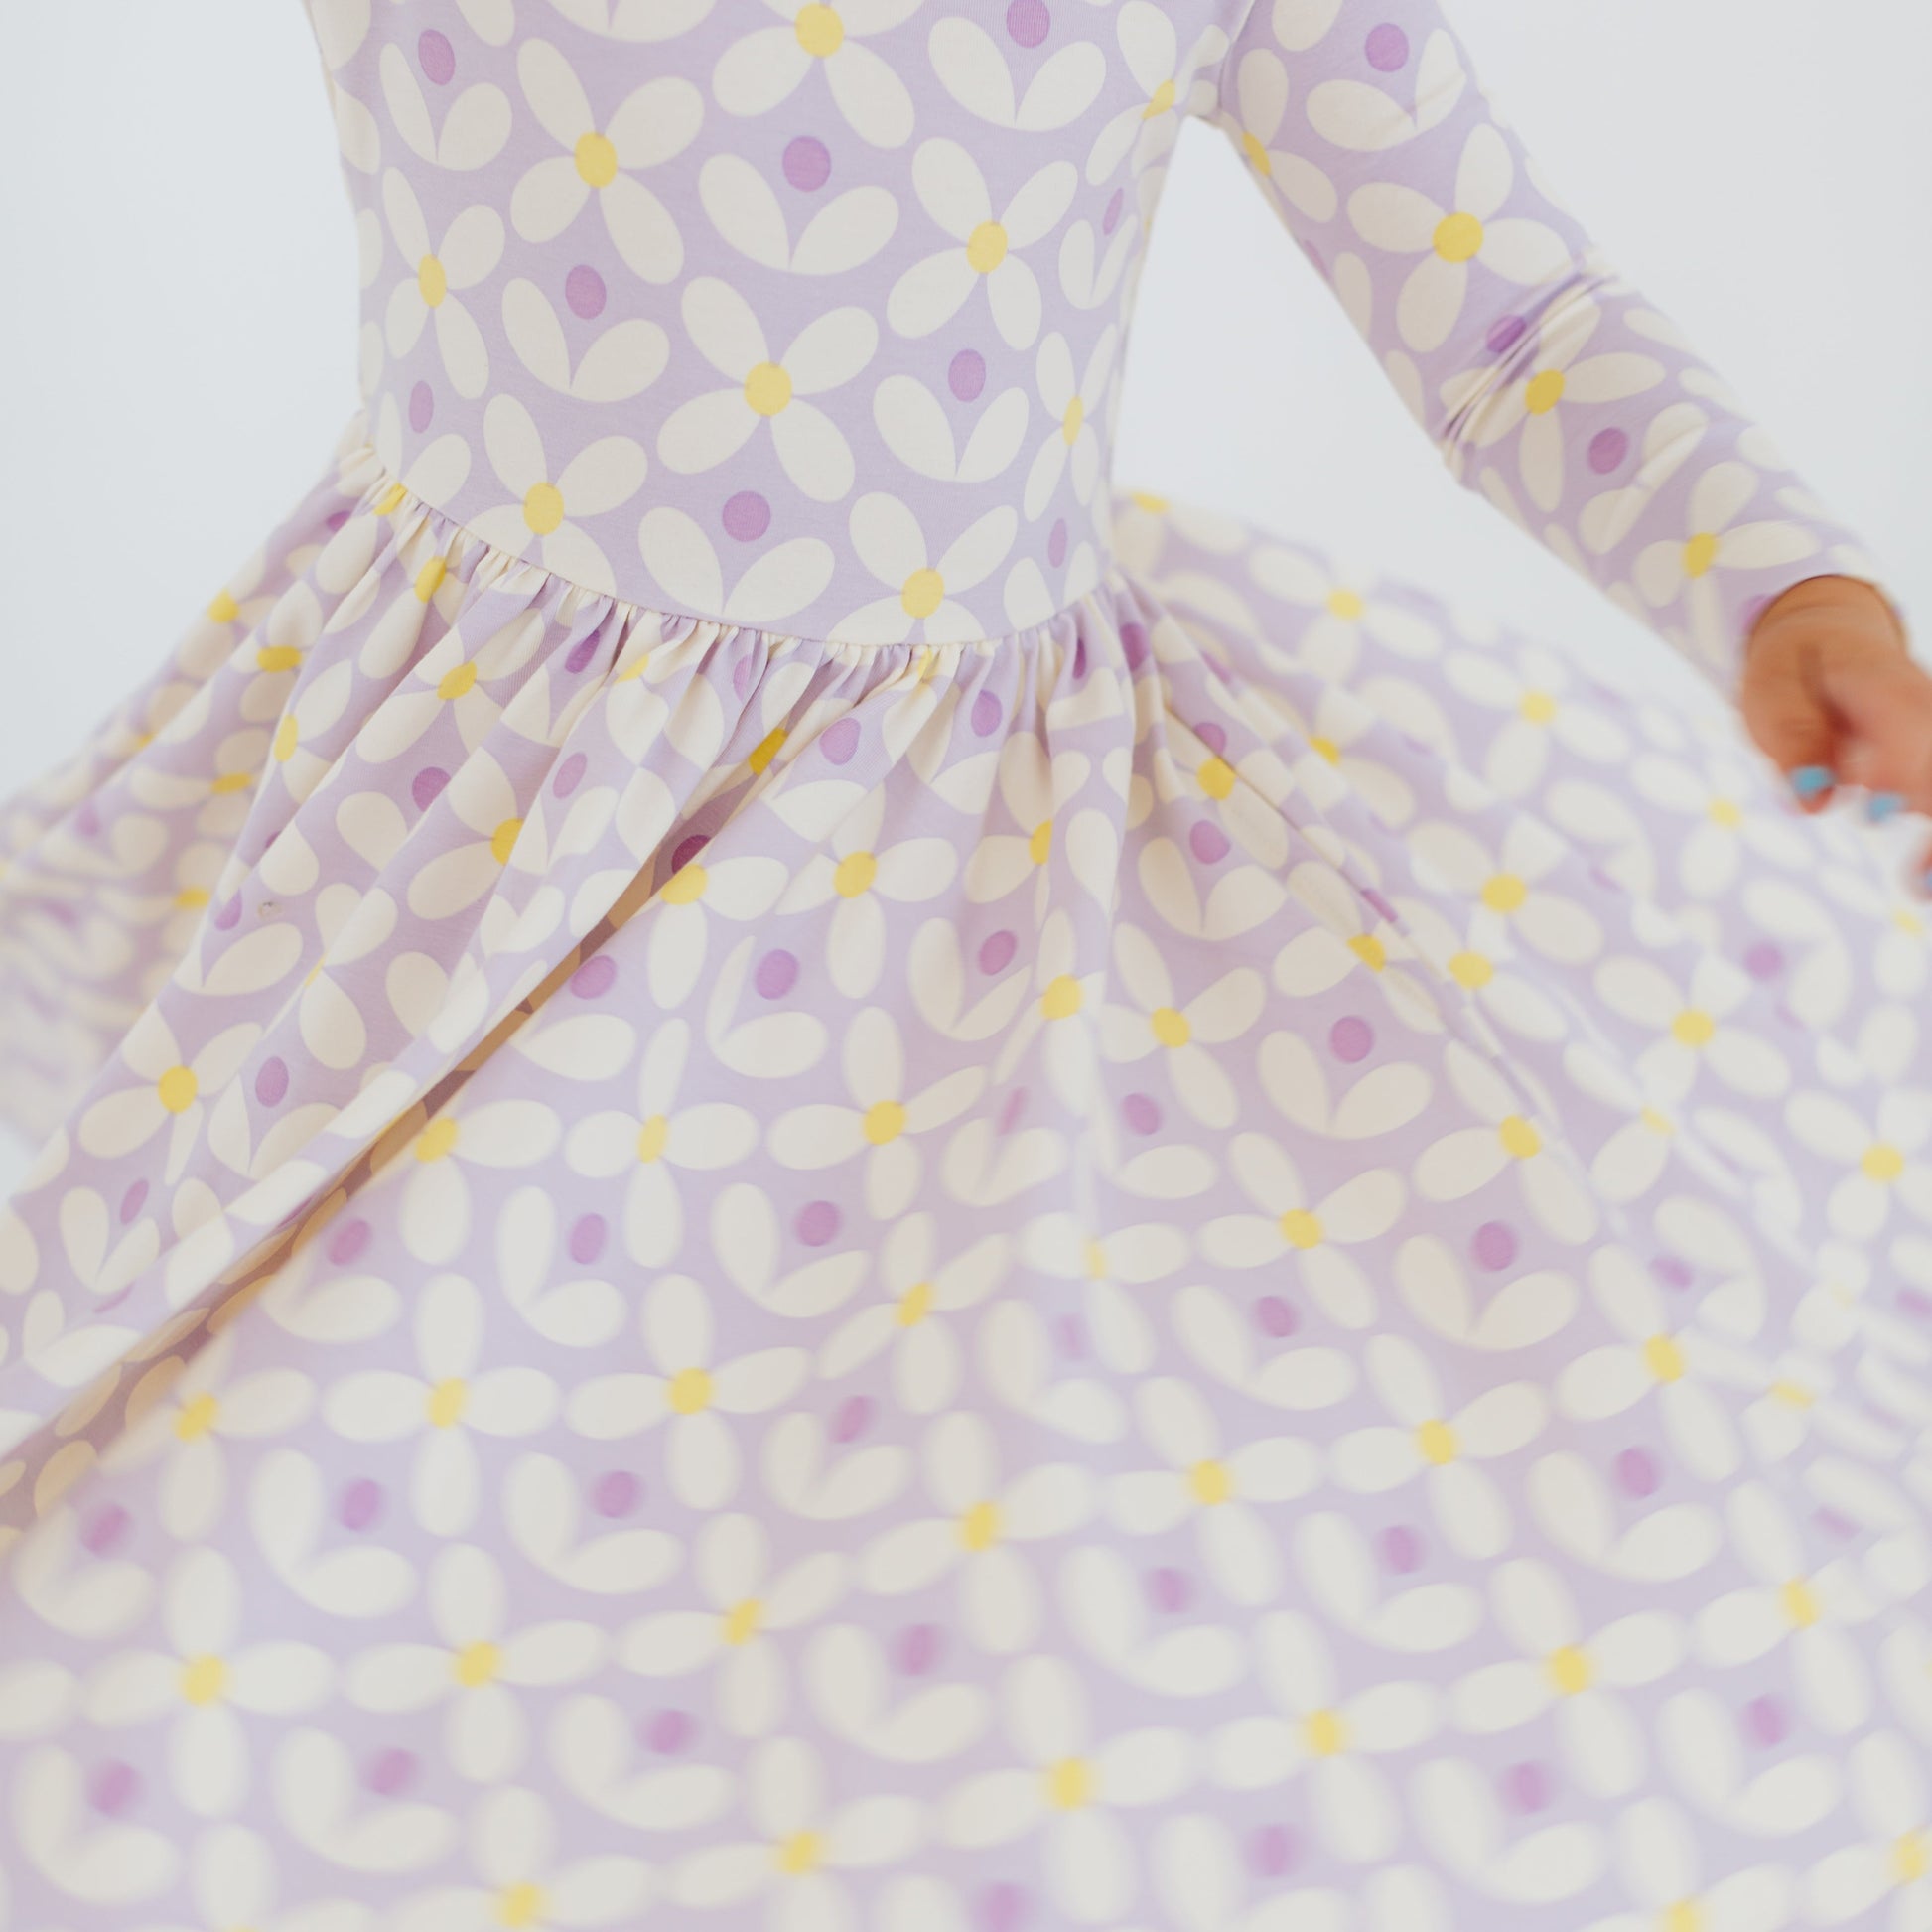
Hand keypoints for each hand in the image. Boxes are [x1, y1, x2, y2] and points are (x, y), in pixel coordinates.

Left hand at [1737, 573, 1931, 883]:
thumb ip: (1795, 738)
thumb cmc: (1794, 670)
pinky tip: (1918, 885)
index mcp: (1886, 684)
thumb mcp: (1775, 691)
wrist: (1825, 640)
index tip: (1873, 808)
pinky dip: (1930, 849)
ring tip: (1917, 886)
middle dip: (1929, 806)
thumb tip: (1813, 796)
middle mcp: (1926, 714)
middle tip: (1913, 876)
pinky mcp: (1929, 769)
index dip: (1901, 767)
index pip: (1910, 725)